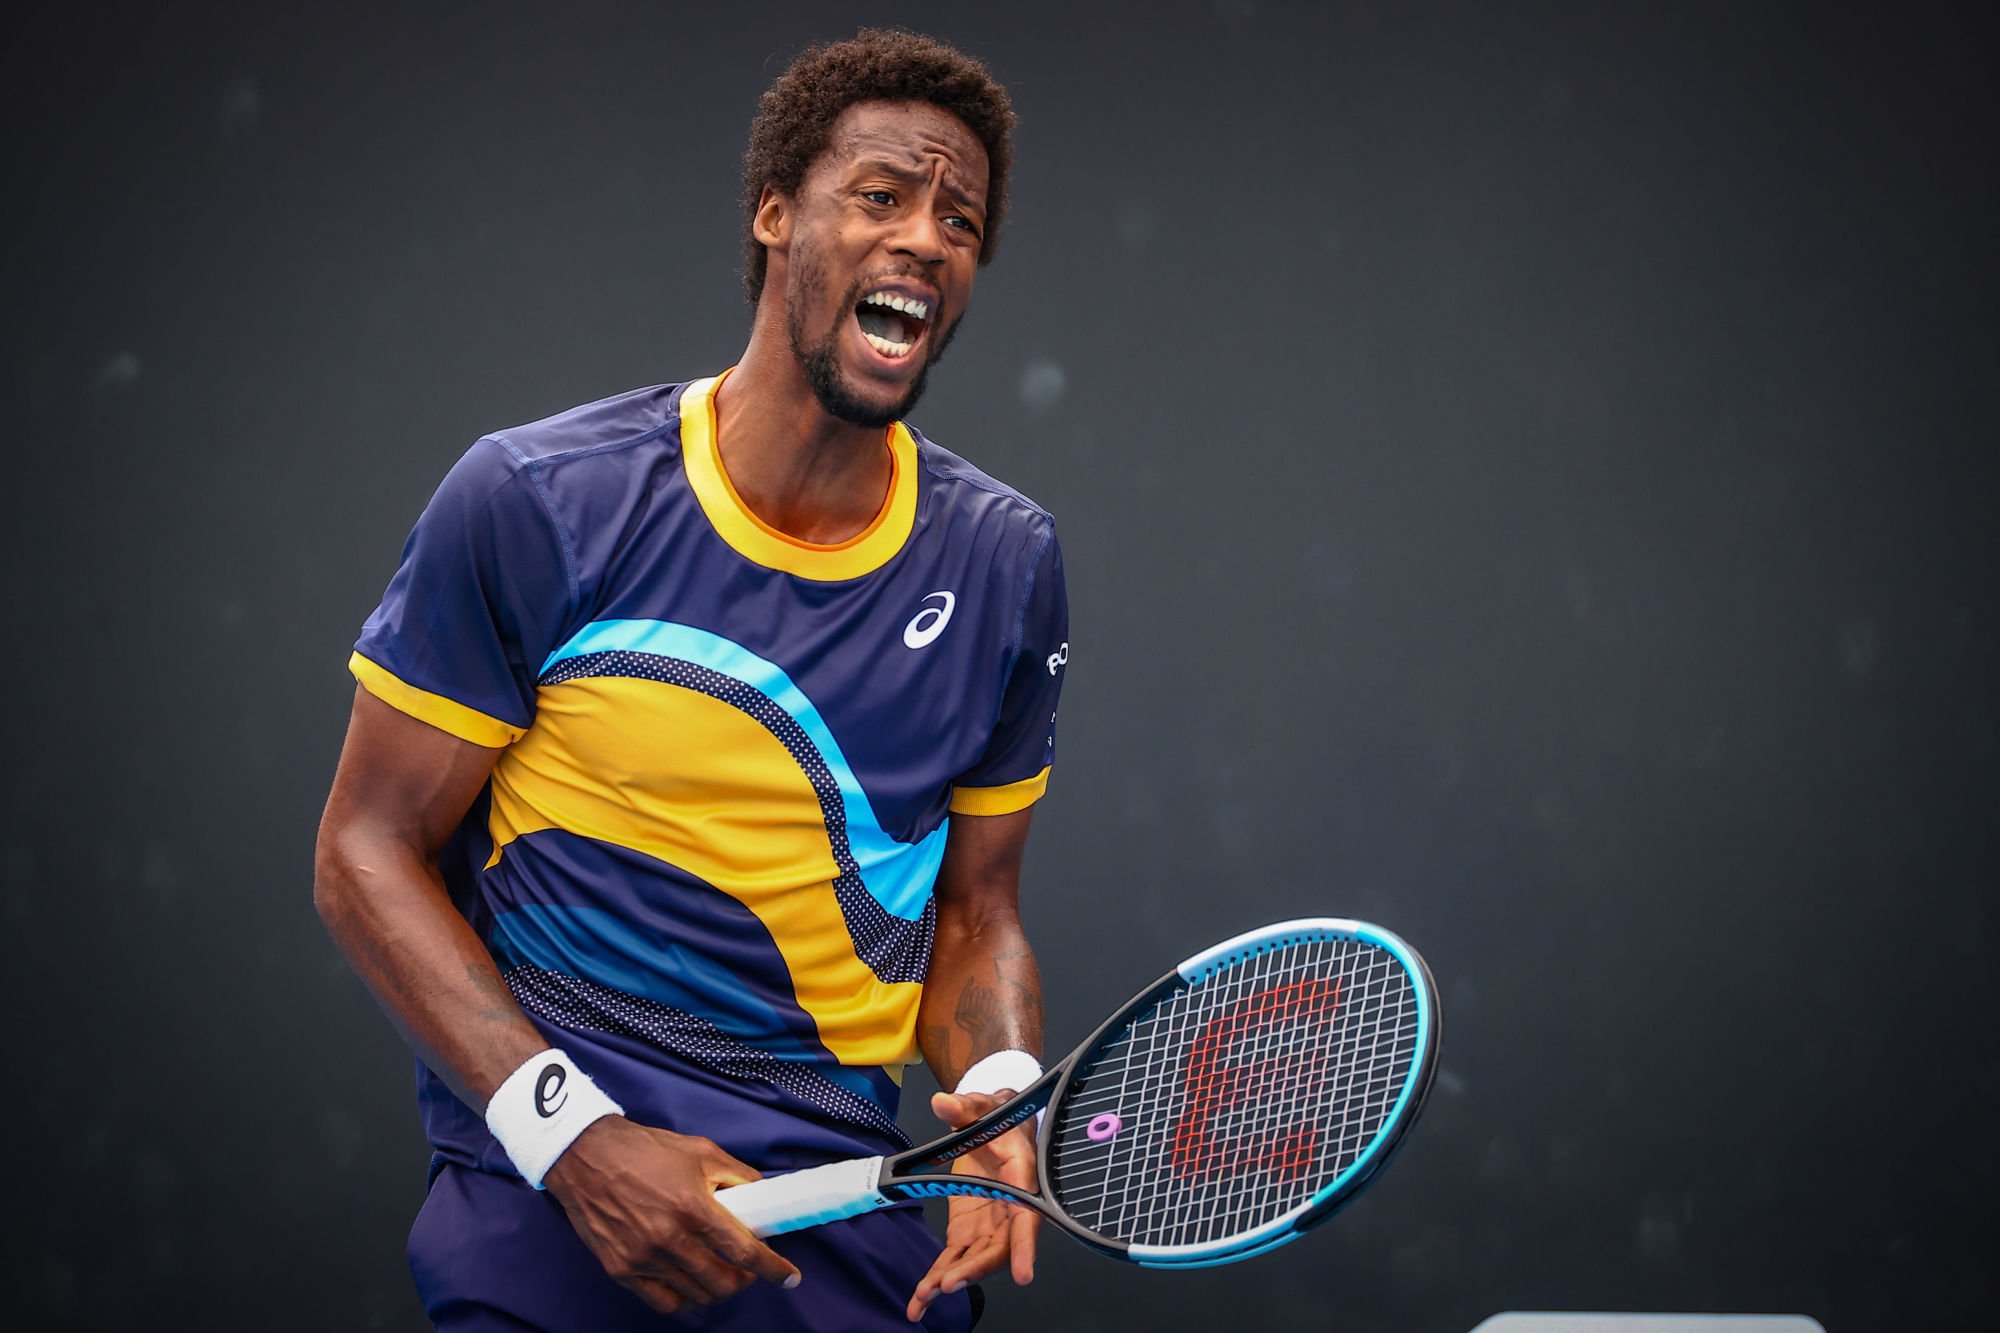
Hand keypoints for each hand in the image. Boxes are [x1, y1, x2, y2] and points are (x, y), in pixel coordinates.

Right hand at [542, 1116, 801, 1315]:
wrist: (586, 1156)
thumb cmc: (645, 1149)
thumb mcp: (701, 1150)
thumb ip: (738, 1175)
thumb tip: (765, 1195)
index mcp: (693, 1206)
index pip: (744, 1251)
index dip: (773, 1269)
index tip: (789, 1277)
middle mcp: (668, 1238)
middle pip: (722, 1282)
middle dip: (744, 1280)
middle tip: (748, 1269)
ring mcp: (642, 1258)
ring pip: (696, 1295)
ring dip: (716, 1289)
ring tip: (720, 1273)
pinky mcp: (620, 1269)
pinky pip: (662, 1302)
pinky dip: (683, 1299)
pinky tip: (690, 1284)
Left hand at [905, 1090, 1038, 1321]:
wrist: (995, 1125)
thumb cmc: (999, 1116)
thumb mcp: (983, 1105)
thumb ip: (965, 1106)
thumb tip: (944, 1103)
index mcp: (1021, 1178)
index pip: (1027, 1216)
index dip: (1025, 1246)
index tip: (1024, 1274)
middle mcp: (1010, 1209)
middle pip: (999, 1247)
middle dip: (976, 1268)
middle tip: (949, 1283)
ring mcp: (989, 1224)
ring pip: (976, 1259)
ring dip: (953, 1278)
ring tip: (926, 1296)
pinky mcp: (967, 1229)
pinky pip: (955, 1258)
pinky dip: (937, 1279)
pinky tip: (919, 1299)